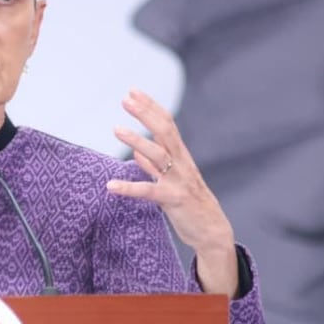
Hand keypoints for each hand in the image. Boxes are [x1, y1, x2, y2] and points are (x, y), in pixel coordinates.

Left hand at [107, 89, 237, 295]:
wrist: (212, 231)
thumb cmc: (190, 205)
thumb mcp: (171, 181)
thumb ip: (153, 166)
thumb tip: (137, 152)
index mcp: (180, 156)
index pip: (166, 124)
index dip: (151, 107)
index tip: (133, 92)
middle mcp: (181, 163)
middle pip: (164, 131)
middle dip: (145, 113)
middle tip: (125, 99)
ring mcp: (178, 180)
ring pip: (158, 154)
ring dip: (136, 140)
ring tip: (116, 129)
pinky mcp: (173, 199)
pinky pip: (148, 191)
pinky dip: (129, 188)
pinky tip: (111, 186)